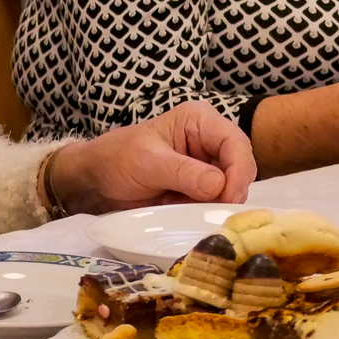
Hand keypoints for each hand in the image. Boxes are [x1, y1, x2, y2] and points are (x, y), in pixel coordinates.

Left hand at [47, 102, 257, 214]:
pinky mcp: (200, 189)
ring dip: (219, 205)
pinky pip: (217, 203)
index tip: (227, 199)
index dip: (238, 171)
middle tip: (214, 214)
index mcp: (199, 121)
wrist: (97, 181)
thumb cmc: (118, 160)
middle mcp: (209, 141)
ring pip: (232, 189)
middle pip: (241, 167)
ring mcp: (206, 167)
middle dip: (231, 192)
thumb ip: (184, 172)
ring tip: (195, 213)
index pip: (235, 143)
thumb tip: (220, 185)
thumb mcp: (148, 162)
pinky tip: (192, 217)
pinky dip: (209, 213)